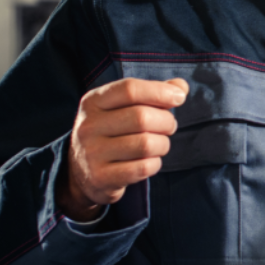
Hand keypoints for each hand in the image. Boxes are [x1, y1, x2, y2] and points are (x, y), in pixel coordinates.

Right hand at [59, 77, 188, 220]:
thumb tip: (181, 86)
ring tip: (160, 144)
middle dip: (166, 121)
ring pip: (146, 144)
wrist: (83, 172)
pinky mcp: (100, 178)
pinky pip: (143, 168)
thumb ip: (152, 93)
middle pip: (141, 117)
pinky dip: (155, 164)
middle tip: (169, 126)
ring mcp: (91, 153)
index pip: (130, 89)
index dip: (160, 91)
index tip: (178, 97)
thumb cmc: (112, 131)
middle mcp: (88, 126)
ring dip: (163, 144)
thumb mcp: (123, 107)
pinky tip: (150, 161)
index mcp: (93, 101)